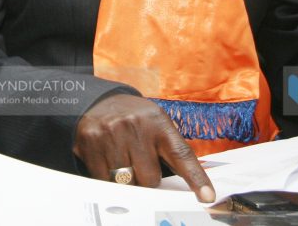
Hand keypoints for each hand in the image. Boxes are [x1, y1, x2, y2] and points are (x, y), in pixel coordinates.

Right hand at [74, 94, 215, 202]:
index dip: (196, 178)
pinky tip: (106, 160)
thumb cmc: (137, 121)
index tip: (207, 196)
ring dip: (126, 179)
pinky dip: (106, 178)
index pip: (181, 155)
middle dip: (146, 178)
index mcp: (159, 122)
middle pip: (150, 178)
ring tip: (122, 160)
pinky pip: (103, 179)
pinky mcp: (90, 141)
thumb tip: (193, 189)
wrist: (101, 100)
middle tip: (139, 163)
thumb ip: (173, 153)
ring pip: (126, 181)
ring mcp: (111, 132)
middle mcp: (135, 125)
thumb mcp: (158, 126)